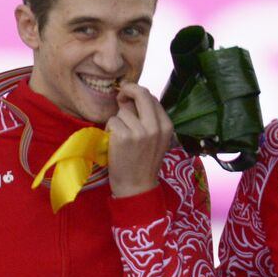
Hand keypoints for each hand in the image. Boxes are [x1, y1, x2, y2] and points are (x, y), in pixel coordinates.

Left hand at [106, 83, 174, 197]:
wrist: (136, 187)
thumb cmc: (143, 163)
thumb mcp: (156, 140)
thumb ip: (150, 120)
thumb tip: (132, 97)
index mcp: (167, 126)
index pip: (152, 98)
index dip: (138, 94)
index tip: (129, 96)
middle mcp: (156, 126)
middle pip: (141, 94)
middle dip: (128, 89)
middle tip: (120, 94)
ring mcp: (140, 131)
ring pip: (123, 110)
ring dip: (117, 120)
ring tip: (120, 137)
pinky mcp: (124, 137)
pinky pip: (112, 120)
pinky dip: (110, 129)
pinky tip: (114, 142)